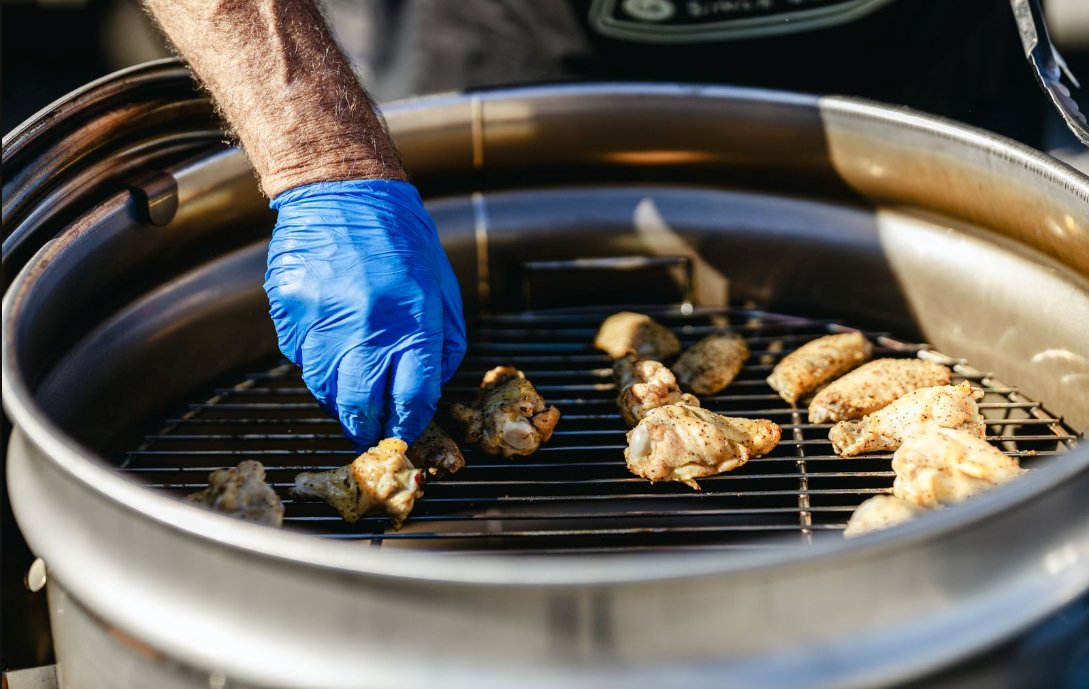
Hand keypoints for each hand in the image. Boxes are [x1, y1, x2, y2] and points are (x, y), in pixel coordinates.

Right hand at [264, 179, 466, 449]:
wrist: (344, 190)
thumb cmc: (402, 240)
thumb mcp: (441, 289)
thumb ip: (441, 343)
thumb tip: (430, 388)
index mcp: (412, 320)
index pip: (411, 397)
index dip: (407, 423)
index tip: (403, 431)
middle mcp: (365, 323)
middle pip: (359, 405)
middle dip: (365, 428)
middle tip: (368, 432)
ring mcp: (321, 316)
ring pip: (322, 387)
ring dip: (337, 399)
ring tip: (348, 395)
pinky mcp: (289, 307)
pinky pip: (297, 354)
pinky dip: (312, 361)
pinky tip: (326, 346)